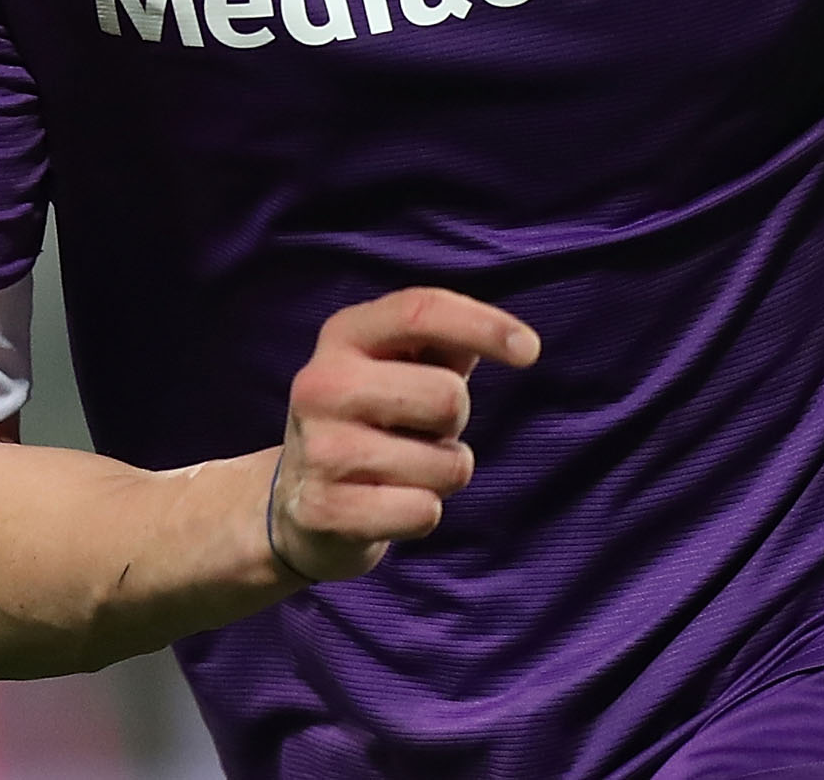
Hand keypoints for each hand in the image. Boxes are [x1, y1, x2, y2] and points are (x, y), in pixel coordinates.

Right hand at [268, 287, 540, 586]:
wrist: (294, 500)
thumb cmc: (373, 418)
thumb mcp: (400, 366)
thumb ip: (449, 342)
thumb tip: (515, 341)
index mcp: (345, 334)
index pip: (421, 310)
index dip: (484, 324)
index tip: (530, 351)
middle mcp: (321, 384)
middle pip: (448, 397)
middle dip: (455, 422)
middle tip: (422, 430)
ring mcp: (318, 449)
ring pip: (446, 464)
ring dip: (443, 472)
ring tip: (402, 468)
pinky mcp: (323, 509)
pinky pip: (423, 512)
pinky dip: (423, 512)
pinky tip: (388, 504)